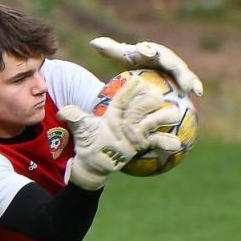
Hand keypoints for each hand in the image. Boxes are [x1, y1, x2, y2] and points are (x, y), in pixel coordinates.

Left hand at [58, 84, 182, 189]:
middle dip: (150, 101)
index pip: (121, 100)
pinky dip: (165, 143)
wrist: (95, 160)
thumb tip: (63, 111)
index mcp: (114, 113)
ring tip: (175, 114)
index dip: (129, 91)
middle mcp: (128, 120)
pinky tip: (177, 145)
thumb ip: (75, 119)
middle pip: (141, 108)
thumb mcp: (82, 131)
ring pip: (152, 122)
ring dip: (163, 118)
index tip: (136, 80)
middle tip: (160, 93)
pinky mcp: (143, 143)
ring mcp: (137, 131)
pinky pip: (156, 142)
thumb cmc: (88, 142)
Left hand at [88, 37, 203, 97]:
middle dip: (174, 66)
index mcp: (152, 51)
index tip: (144, 51)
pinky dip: (195, 86)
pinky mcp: (184, 78)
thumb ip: (112, 50)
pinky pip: (190, 82)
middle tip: (173, 70)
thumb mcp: (124, 56)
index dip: (147, 49)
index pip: (150, 49)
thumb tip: (93, 42)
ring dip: (189, 78)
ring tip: (191, 88)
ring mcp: (177, 68)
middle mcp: (167, 57)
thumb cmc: (136, 62)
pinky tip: (197, 94)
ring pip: (184, 72)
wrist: (150, 68)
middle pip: (171, 60)